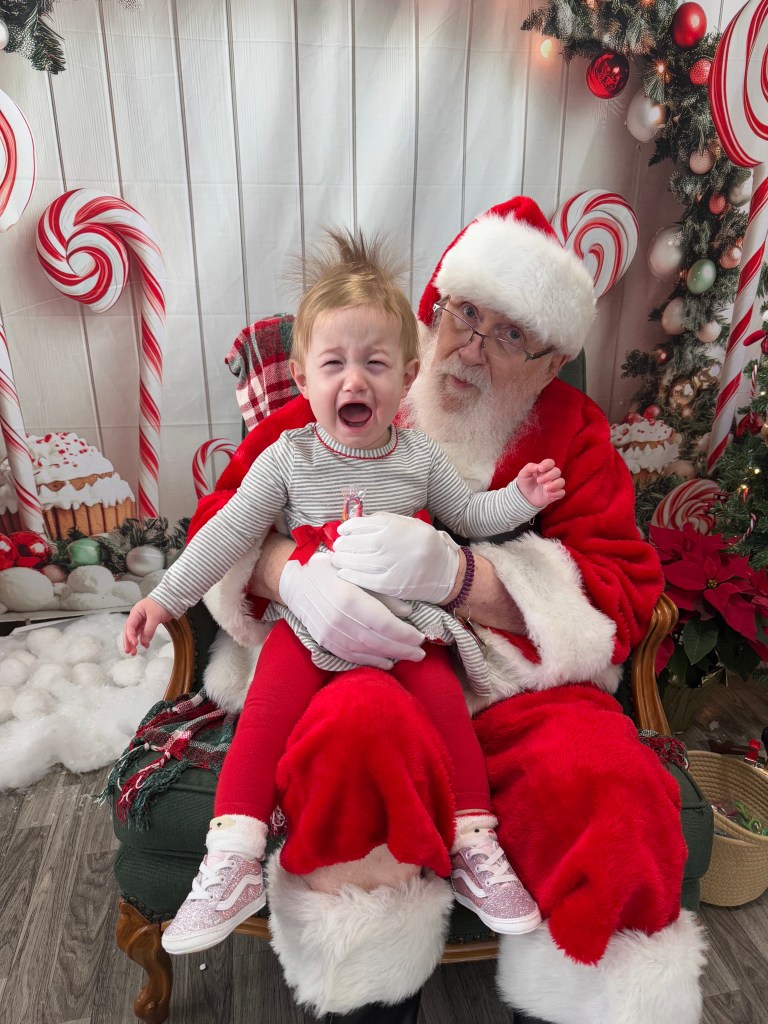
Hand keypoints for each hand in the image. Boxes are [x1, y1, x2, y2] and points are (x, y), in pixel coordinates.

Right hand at [123, 597, 172, 654]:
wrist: (172, 598)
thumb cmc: (162, 603)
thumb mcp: (155, 616)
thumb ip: (149, 629)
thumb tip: (144, 641)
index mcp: (136, 612)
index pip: (129, 626)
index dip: (130, 636)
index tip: (134, 644)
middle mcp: (137, 617)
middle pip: (130, 631)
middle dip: (128, 642)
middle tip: (129, 652)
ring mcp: (142, 620)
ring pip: (136, 633)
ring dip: (135, 643)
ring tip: (135, 653)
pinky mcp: (149, 623)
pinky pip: (144, 633)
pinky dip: (144, 640)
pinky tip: (146, 645)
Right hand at [279, 549, 425, 669]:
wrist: (295, 577)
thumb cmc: (330, 569)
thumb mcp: (358, 572)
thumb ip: (383, 593)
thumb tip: (407, 613)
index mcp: (349, 599)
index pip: (384, 623)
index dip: (405, 634)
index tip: (420, 637)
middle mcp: (339, 619)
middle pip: (377, 641)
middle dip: (402, 649)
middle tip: (421, 653)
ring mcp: (329, 633)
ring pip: (365, 652)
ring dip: (389, 657)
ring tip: (408, 657)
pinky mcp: (323, 640)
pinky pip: (350, 656)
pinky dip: (369, 661)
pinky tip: (385, 662)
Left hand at [331, 512, 459, 602]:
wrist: (445, 570)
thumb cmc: (422, 543)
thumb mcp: (408, 524)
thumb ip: (384, 521)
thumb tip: (356, 523)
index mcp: (393, 526)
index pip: (359, 525)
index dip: (347, 528)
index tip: (342, 531)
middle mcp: (389, 544)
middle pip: (354, 543)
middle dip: (342, 545)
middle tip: (338, 547)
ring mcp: (389, 565)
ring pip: (355, 562)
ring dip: (342, 560)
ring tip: (337, 559)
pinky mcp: (390, 585)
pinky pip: (363, 580)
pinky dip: (350, 576)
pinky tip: (344, 572)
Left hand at [516, 459, 564, 508]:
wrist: (524, 497)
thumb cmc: (525, 483)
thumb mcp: (523, 474)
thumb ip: (529, 467)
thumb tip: (538, 466)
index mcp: (544, 469)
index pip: (550, 462)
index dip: (547, 464)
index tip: (540, 469)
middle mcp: (551, 476)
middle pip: (557, 471)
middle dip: (549, 476)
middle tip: (539, 481)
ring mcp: (554, 485)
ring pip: (561, 482)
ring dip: (554, 484)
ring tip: (545, 488)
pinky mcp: (555, 494)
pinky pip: (562, 493)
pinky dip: (556, 494)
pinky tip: (548, 495)